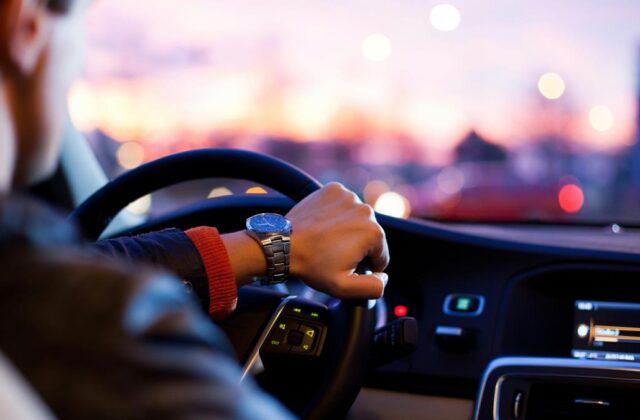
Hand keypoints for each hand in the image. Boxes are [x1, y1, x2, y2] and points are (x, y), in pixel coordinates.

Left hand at [286, 182, 389, 298]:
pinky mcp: (334, 189)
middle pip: (370, 235)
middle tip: (334, 254)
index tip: (346, 265)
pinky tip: (324, 225)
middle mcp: (365, 210)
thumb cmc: (312, 265)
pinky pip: (343, 204)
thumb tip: (384, 277)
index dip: (365, 265)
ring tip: (328, 240)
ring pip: (357, 219)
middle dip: (357, 246)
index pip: (380, 255)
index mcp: (373, 233)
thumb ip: (373, 287)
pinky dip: (337, 214)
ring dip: (348, 229)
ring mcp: (348, 196)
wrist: (284, 244)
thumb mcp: (344, 287)